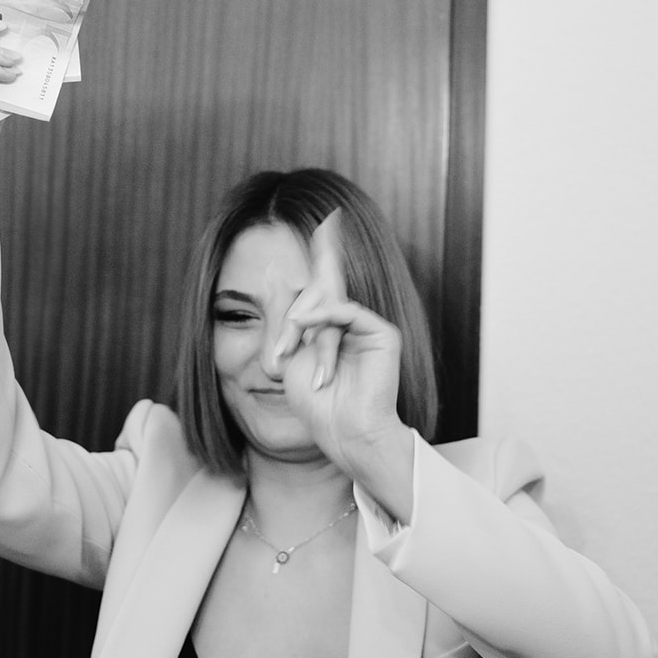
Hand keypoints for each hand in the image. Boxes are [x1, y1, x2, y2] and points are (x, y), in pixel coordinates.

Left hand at [276, 211, 412, 510]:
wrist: (342, 434)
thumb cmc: (319, 405)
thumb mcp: (288, 354)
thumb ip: (283, 314)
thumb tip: (274, 273)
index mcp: (331, 323)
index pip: (322, 281)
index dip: (321, 254)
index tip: (324, 223)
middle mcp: (352, 320)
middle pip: (321, 287)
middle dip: (293, 314)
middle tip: (277, 349)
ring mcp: (368, 325)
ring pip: (327, 300)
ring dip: (299, 325)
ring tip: (286, 356)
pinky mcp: (383, 333)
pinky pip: (345, 310)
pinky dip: (320, 317)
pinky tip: (304, 329)